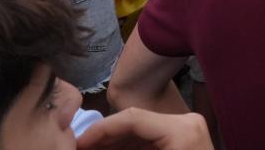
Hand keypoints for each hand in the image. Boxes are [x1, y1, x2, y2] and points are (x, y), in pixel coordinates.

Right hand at [77, 109, 212, 148]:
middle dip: (105, 139)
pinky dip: (129, 149)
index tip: (77, 144)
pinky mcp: (184, 139)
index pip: (132, 118)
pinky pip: (151, 141)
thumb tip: (88, 148)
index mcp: (180, 129)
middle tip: (79, 149)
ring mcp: (186, 129)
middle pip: (135, 123)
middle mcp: (185, 122)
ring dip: (114, 144)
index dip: (100, 130)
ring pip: (141, 132)